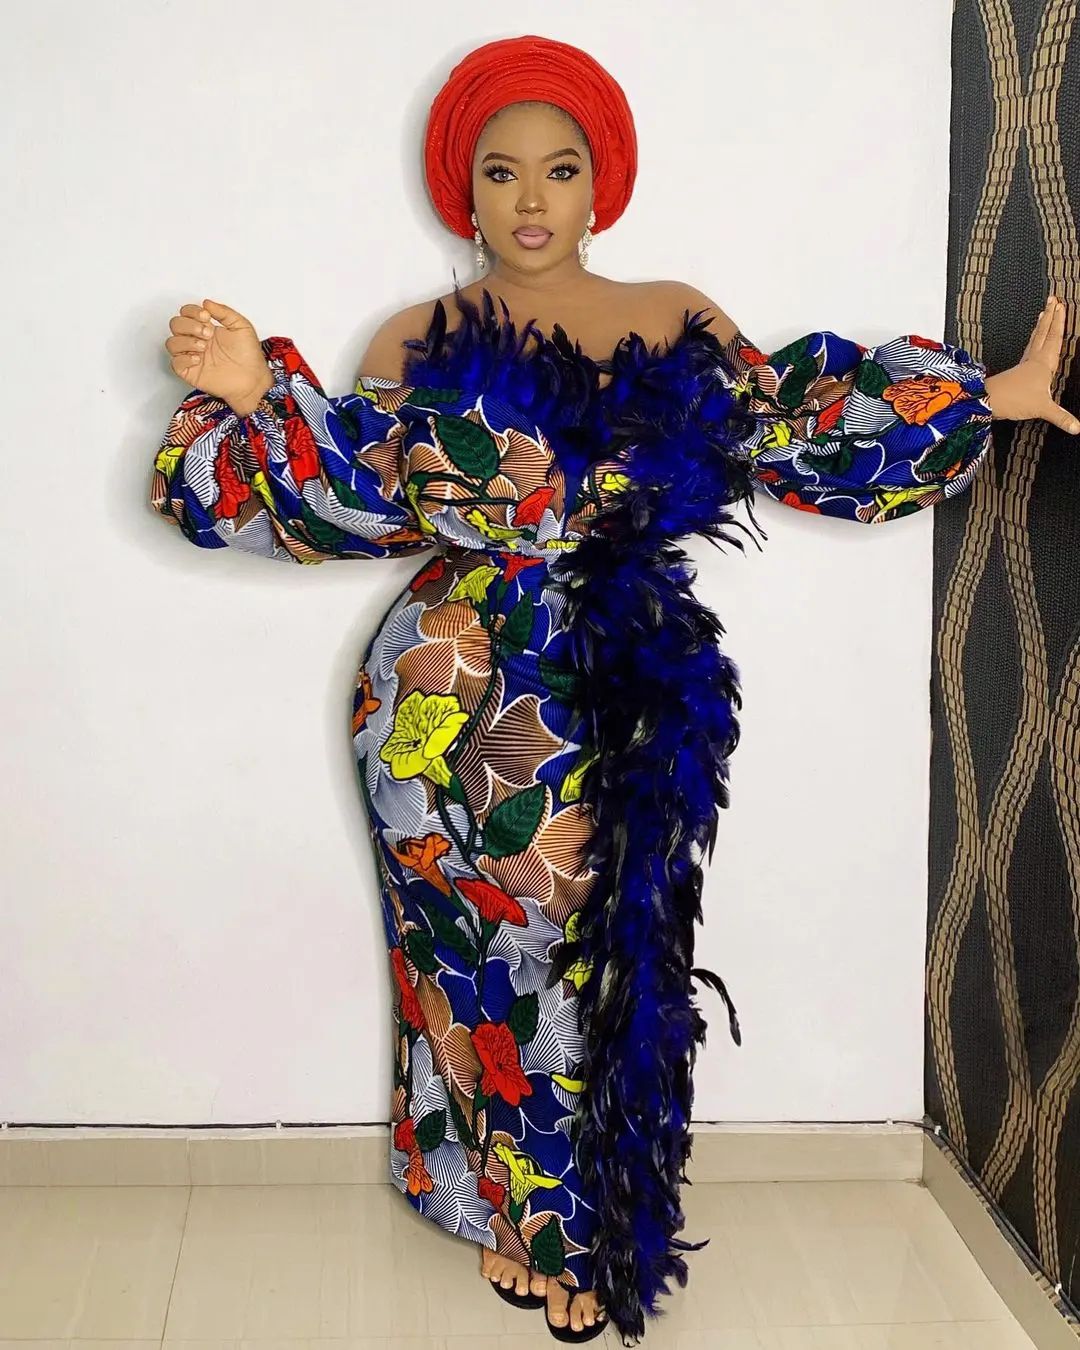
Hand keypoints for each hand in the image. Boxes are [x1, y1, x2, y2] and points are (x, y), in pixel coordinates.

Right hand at [165, 298, 272, 411]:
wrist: (252, 379)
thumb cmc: (249, 355)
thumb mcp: (241, 326)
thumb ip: (224, 312)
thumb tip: (206, 303)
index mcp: (206, 327)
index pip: (186, 312)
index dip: (192, 311)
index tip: (206, 317)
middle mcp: (196, 340)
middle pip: (175, 325)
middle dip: (189, 326)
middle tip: (207, 333)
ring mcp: (192, 356)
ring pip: (171, 343)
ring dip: (186, 341)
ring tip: (203, 347)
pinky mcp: (191, 372)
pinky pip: (175, 363)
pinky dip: (184, 358)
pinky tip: (198, 359)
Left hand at [983, 295, 1078, 433]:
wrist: (987, 402)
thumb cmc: (1013, 400)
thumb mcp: (1042, 408)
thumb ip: (1061, 416)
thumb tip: (1077, 427)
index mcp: (1043, 364)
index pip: (1054, 337)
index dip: (1059, 321)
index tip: (1061, 305)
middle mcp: (1033, 361)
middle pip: (1044, 333)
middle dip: (1050, 316)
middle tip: (1053, 299)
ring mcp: (1023, 365)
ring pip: (1035, 340)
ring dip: (1041, 326)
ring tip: (1043, 314)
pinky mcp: (1016, 372)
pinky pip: (1028, 351)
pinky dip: (1033, 343)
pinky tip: (1032, 344)